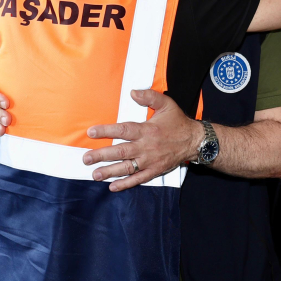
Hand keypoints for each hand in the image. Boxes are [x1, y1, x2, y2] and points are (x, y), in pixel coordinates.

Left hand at [82, 89, 202, 191]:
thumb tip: (132, 93)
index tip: (91, 132)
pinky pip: (138, 179)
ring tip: (95, 174)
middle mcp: (146, 147)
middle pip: (121, 152)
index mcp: (147, 130)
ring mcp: (150, 161)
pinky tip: (112, 187)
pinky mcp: (154, 170)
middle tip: (86, 159)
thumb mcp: (166, 104)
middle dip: (102, 155)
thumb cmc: (178, 122)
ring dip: (110, 172)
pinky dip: (125, 184)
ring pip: (127, 167)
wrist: (195, 141)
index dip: (106, 131)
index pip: (123, 131)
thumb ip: (149, 96)